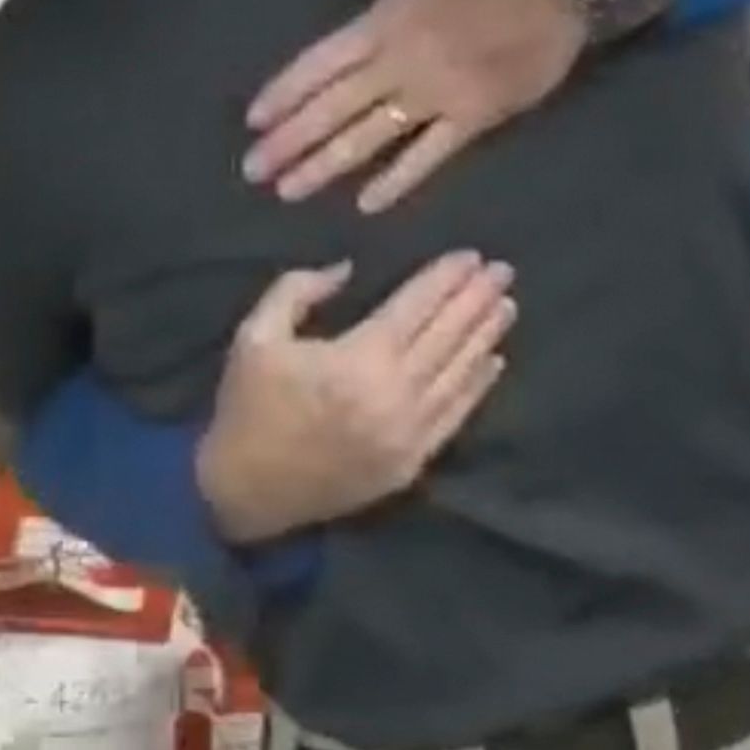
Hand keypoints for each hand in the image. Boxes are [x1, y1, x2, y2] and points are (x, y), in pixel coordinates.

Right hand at [195, 254, 515, 544]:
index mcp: (357, 359)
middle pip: (447, 337)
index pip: (416, 308)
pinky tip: (493, 362)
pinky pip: (453, 418)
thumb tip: (347, 268)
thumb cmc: (248, 408)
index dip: (446, 279)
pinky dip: (476, 388)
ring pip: (458, 376)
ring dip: (484, 337)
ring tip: (506, 307)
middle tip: (503, 272)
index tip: (472, 257)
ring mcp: (407, 435)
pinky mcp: (410, 465)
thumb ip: (298, 290)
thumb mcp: (255, 336)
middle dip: (476, 300)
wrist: (243, 492)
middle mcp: (392, 395)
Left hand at [245, 0, 586, 211]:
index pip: (321, 62)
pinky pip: (430, 155)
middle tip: (254, 172)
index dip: (286, 93)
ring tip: (290, 191)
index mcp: (386, 18)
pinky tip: (368, 204)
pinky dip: (399, 180)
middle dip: (293, 141)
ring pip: (373, 137)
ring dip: (329, 165)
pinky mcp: (475, 117)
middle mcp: (403, 61)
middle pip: (336, 107)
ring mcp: (439, 94)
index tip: (253, 122)